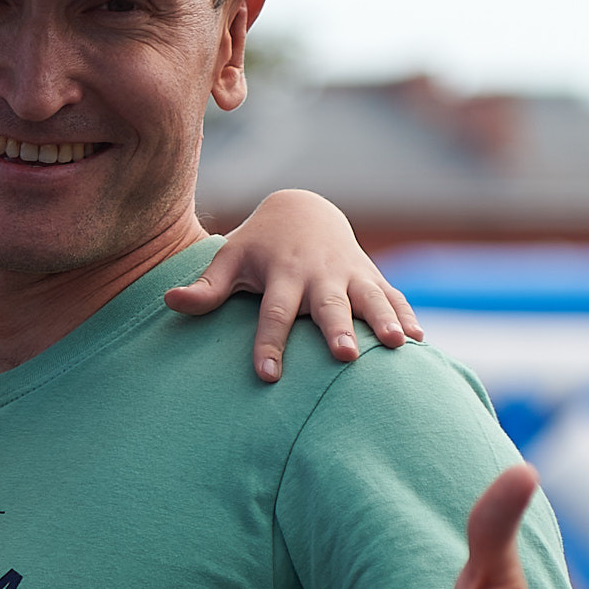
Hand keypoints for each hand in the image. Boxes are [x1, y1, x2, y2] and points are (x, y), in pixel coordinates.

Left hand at [165, 188, 420, 382]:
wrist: (303, 211)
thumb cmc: (258, 246)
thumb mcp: (229, 259)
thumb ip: (205, 288)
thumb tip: (169, 301)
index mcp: (282, 275)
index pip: (273, 314)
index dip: (269, 344)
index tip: (267, 376)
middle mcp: (319, 275)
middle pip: (328, 307)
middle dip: (338, 329)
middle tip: (346, 356)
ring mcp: (349, 274)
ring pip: (369, 299)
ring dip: (383, 320)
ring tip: (399, 345)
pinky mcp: (370, 277)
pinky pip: (392, 296)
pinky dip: (406, 314)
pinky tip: (418, 340)